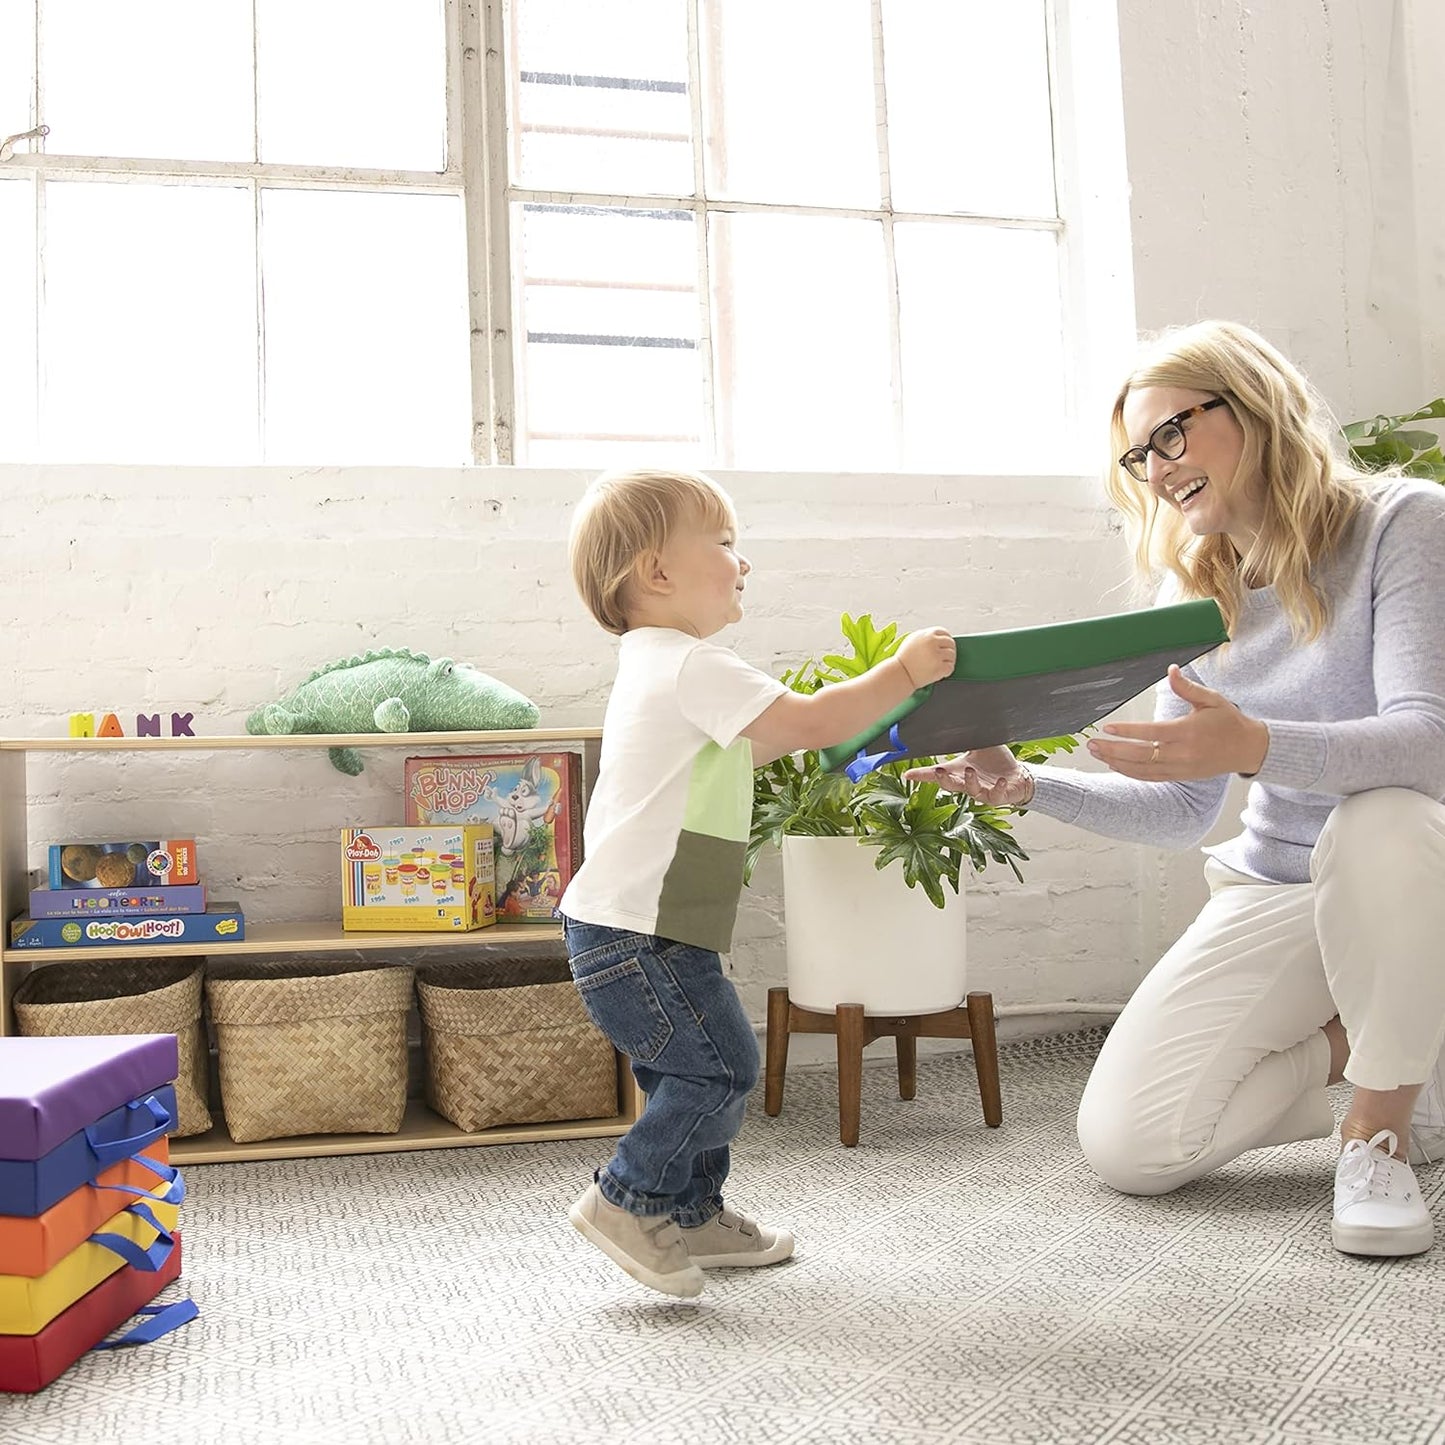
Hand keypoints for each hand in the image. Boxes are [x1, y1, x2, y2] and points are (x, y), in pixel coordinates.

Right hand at [897, 628, 955, 688]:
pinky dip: (947, 671)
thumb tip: (939, 637)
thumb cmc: (904, 659)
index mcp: (927, 634)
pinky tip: (940, 672)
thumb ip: (926, 636)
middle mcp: (932, 642)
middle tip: (944, 657)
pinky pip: (950, 667)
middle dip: (949, 650)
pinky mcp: (939, 667)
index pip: (944, 633)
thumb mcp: (912, 640)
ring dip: (948, 661)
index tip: (946, 645)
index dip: (946, 639)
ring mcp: (936, 655)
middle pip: (951, 643)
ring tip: (940, 665)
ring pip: (952, 655)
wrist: (899, 674)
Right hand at [903, 745, 1034, 805]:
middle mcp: (967, 784)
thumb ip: (969, 735)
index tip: (908, 775)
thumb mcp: (980, 746)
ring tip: (970, 771)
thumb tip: (958, 716)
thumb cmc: (995, 762)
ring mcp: (981, 792)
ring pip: (970, 791)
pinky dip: (997, 788)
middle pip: (950, 785)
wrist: (1016, 776)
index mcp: (959, 772)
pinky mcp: (997, 797)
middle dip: (942, 780)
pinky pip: (994, 795)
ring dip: (969, 781)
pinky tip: (1000, 780)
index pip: (937, 774)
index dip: (922, 775)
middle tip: (938, 772)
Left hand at [1086, 665, 1268, 779]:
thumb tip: (1171, 669)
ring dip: (1117, 762)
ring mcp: (1180, 768)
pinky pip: (1151, 777)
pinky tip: (1115, 765)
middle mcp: (1183, 753)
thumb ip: (1187, 687)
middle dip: (1113, 749)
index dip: (1128, 731)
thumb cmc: (1228, 721)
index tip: (1108, 727)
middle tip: (1092, 743)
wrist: (1248, 749)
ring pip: (1143, 769)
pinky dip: (1131, 773)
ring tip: (1097, 753)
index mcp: (1188, 732)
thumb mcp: (1211, 699)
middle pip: (1141, 755)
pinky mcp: (1180, 777)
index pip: (1152, 733)